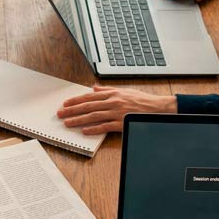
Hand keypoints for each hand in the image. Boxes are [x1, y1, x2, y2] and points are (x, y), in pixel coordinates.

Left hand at [57, 86, 177, 133]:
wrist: (158, 109)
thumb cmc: (142, 101)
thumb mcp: (125, 91)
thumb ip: (108, 89)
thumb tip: (94, 87)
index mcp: (113, 93)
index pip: (89, 96)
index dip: (76, 100)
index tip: (65, 104)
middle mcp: (113, 101)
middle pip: (88, 106)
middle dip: (72, 110)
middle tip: (60, 113)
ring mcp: (117, 112)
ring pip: (93, 116)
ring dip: (79, 119)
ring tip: (68, 123)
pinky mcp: (122, 123)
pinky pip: (105, 126)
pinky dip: (94, 129)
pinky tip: (84, 131)